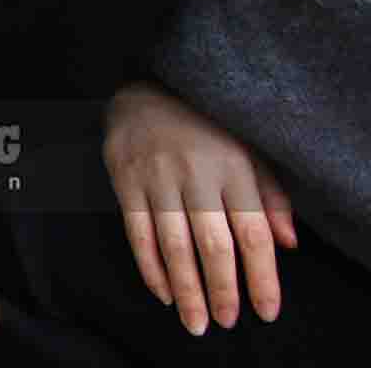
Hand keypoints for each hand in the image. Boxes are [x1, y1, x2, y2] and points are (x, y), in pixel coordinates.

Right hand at [103, 82, 297, 335]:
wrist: (144, 91)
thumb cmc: (204, 128)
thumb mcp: (247, 151)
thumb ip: (270, 196)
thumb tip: (288, 244)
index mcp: (234, 167)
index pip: (253, 232)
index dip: (262, 277)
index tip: (265, 311)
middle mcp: (196, 173)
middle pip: (213, 243)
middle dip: (221, 290)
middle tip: (225, 322)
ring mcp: (157, 176)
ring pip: (173, 244)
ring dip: (186, 288)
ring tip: (195, 321)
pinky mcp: (125, 179)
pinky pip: (137, 232)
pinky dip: (150, 267)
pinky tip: (163, 291)